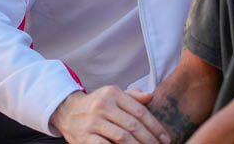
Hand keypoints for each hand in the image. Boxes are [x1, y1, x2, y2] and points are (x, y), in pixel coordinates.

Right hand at [50, 87, 169, 143]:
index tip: (165, 138)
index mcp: (113, 94)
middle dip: (150, 140)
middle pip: (133, 126)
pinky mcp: (85, 137)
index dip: (155, 126)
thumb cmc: (97, 105)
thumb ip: (133, 96)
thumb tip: (150, 97)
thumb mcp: (113, 95)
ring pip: (122, 138)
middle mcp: (103, 106)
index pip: (140, 111)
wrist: (68, 112)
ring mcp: (93, 122)